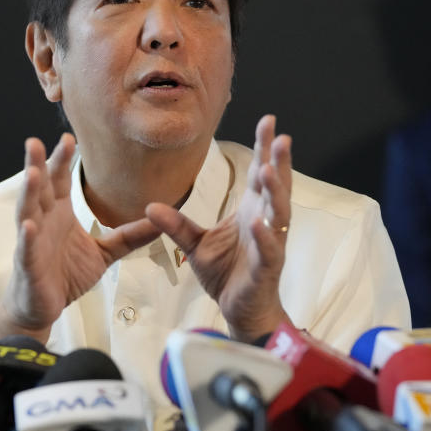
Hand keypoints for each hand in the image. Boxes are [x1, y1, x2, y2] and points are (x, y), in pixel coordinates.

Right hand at [0, 133, 160, 341]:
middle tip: (36, 142)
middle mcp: (43, 221)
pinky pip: (27, 248)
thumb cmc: (67, 274)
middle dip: (38, 165)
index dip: (62, 161)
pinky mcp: (28, 265)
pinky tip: (27, 225)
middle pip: (40, 188)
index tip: (69, 139)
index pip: (60, 181)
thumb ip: (130, 236)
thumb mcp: (105, 253)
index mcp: (59, 213)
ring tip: (31, 174)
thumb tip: (161, 221)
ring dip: (28, 193)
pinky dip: (27, 237)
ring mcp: (32, 241)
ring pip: (28, 212)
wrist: (43, 307)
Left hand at [146, 115, 292, 341]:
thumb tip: (150, 206)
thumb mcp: (195, 245)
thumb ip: (177, 225)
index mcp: (251, 211)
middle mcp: (266, 223)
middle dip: (278, 161)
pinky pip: (269, 250)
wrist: (240, 310)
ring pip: (278, 214)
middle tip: (280, 136)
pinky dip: (265, 236)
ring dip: (275, 192)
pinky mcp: (267, 269)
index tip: (268, 120)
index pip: (260, 174)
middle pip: (276, 187)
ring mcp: (270, 244)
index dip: (264, 147)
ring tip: (269, 170)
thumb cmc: (226, 274)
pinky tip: (258, 222)